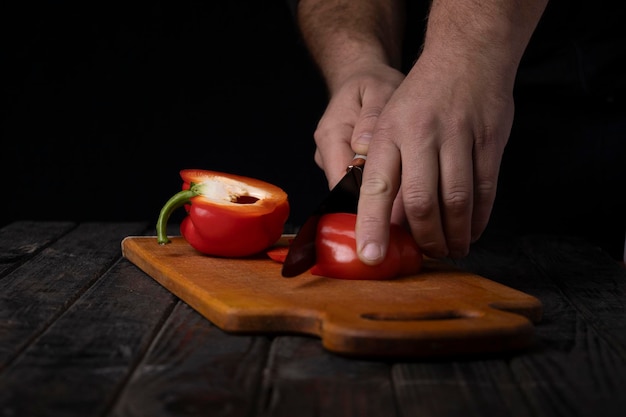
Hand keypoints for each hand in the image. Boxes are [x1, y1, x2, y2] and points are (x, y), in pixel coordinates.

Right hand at [312, 61, 403, 188]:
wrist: (362, 79)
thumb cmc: (372, 84)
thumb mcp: (379, 90)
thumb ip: (372, 116)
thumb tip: (363, 145)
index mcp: (330, 135)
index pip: (340, 179)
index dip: (364, 196)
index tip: (391, 199)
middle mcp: (326, 152)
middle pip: (346, 189)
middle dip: (374, 195)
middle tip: (406, 190)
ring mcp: (333, 161)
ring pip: (354, 187)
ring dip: (378, 187)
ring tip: (404, 174)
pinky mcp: (344, 165)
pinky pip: (360, 181)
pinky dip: (379, 179)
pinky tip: (396, 169)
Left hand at [355, 50, 514, 260]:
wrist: (466, 56)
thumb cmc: (420, 100)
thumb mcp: (388, 125)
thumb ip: (386, 170)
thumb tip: (385, 222)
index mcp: (388, 134)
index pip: (376, 187)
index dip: (372, 225)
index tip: (371, 257)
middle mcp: (421, 135)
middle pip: (421, 202)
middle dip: (424, 238)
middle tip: (427, 255)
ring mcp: (459, 137)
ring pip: (457, 201)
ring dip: (453, 235)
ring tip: (450, 250)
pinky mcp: (490, 140)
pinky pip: (486, 190)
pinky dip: (478, 219)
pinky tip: (471, 231)